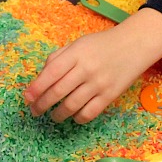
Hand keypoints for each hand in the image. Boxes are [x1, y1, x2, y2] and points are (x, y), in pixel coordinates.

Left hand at [24, 8, 161, 122]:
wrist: (134, 45)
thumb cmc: (101, 44)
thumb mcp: (78, 43)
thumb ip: (58, 58)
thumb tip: (40, 78)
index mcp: (76, 53)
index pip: (51, 73)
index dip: (36, 87)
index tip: (26, 98)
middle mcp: (86, 69)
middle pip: (58, 92)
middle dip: (42, 104)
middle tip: (34, 111)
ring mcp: (99, 84)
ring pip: (71, 106)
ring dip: (58, 114)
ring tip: (53, 115)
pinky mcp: (110, 95)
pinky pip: (89, 113)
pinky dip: (77, 118)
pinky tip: (73, 116)